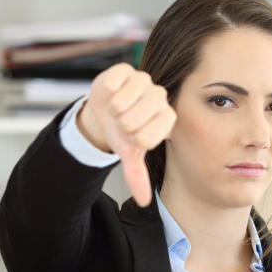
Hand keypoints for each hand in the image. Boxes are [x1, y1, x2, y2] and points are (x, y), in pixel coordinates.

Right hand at [78, 63, 175, 206]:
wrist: (105, 111)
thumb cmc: (123, 132)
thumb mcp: (130, 154)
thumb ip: (137, 176)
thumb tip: (143, 201)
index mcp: (166, 119)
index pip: (147, 138)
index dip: (132, 140)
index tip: (132, 137)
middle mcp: (160, 97)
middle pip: (132, 122)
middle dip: (120, 126)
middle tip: (122, 122)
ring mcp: (144, 81)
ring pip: (121, 104)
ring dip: (112, 110)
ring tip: (116, 109)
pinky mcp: (126, 70)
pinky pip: (113, 84)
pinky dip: (106, 93)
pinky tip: (111, 93)